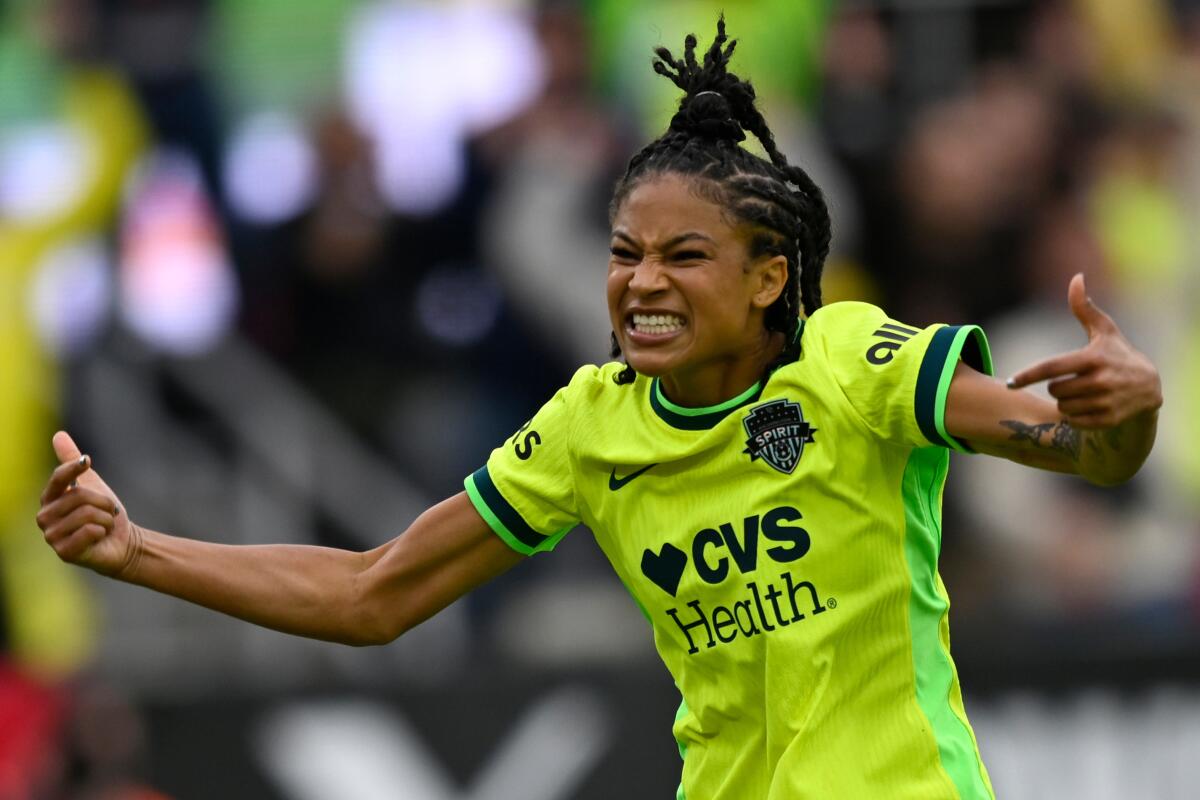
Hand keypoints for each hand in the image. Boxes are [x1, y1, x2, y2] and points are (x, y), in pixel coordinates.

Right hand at [36, 432, 136, 576]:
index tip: (88, 461)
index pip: (58, 477)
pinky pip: (90, 531)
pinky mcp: (64, 552)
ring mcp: (52, 536)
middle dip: (104, 503)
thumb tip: (58, 434)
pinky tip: (99, 538)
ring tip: (103, 526)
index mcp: (49, 499)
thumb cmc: (103, 512)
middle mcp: (45, 517)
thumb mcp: (91, 483)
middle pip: (80, 496)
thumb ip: (72, 461)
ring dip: (106, 519)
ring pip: (87, 514)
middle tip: (107, 513)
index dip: (74, 467)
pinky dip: (103, 531)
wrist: (121, 542)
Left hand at [1006, 274, 1161, 428]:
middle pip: (1054, 390)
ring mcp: (1105, 402)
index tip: (1009, 383)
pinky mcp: (1108, 420)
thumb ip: (1084, 308)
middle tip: (1076, 380)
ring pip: (1063, 407)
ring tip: (1085, 393)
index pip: (1051, 368)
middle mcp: (1100, 381)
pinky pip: (1074, 422)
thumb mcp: (1104, 331)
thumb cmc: (1119, 354)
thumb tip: (1076, 277)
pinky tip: (1090, 407)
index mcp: (1093, 358)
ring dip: (1067, 402)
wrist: (1150, 388)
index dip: (1028, 376)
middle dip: (1058, 386)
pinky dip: (1076, 416)